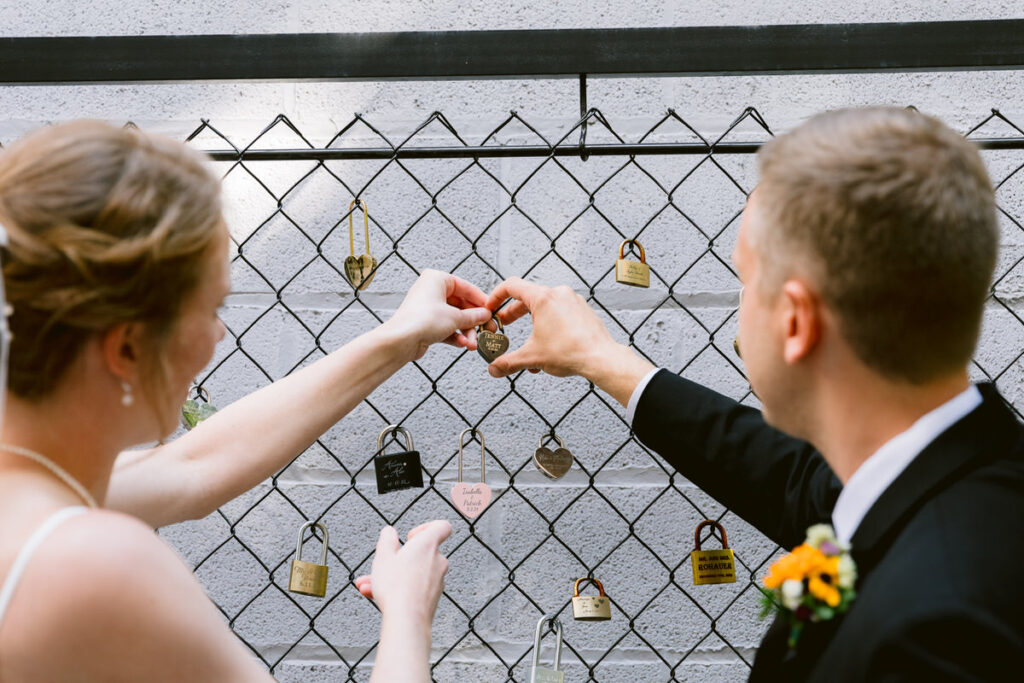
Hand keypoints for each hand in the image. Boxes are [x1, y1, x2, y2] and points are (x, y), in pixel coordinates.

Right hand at [354, 520, 450, 626]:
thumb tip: (389, 532)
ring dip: (393, 576)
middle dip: (397, 559)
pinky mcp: (433, 597)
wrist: (407, 620)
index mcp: (428, 545)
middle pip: (420, 553)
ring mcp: (437, 580)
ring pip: (413, 572)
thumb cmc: (396, 587)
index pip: (442, 527)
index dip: (426, 528)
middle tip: (381, 565)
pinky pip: (415, 587)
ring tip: (369, 584)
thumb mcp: (383, 556)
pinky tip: (377, 596)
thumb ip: (386, 539)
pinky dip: (399, 589)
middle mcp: (437, 561)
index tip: (410, 537)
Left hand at [383, 270, 492, 360]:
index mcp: (437, 279)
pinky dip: (456, 336)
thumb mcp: (455, 317)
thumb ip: (474, 316)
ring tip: (473, 343)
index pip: (466, 287)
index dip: (481, 301)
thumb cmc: (421, 321)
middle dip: (474, 321)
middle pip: (461, 305)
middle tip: (487, 329)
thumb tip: (485, 314)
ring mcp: (428, 308)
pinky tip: (463, 344)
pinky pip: (447, 328)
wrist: (401, 340)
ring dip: (466, 332)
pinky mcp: (426, 324)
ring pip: (455, 318)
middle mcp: (431, 291)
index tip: (491, 311)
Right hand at [483, 279, 620, 378]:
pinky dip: (550, 326)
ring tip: (530, 345)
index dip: (496, 296)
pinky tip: (549, 346)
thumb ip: (509, 362)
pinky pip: (560, 313)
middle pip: (528, 298)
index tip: (492, 307)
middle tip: (504, 325)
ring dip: (533, 325)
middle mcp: (559, 294)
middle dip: (513, 314)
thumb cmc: (572, 351)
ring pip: (545, 308)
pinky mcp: (583, 311)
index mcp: (543, 298)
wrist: (601, 358)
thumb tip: (495, 368)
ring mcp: (573, 301)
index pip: (511, 286)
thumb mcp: (532, 357)